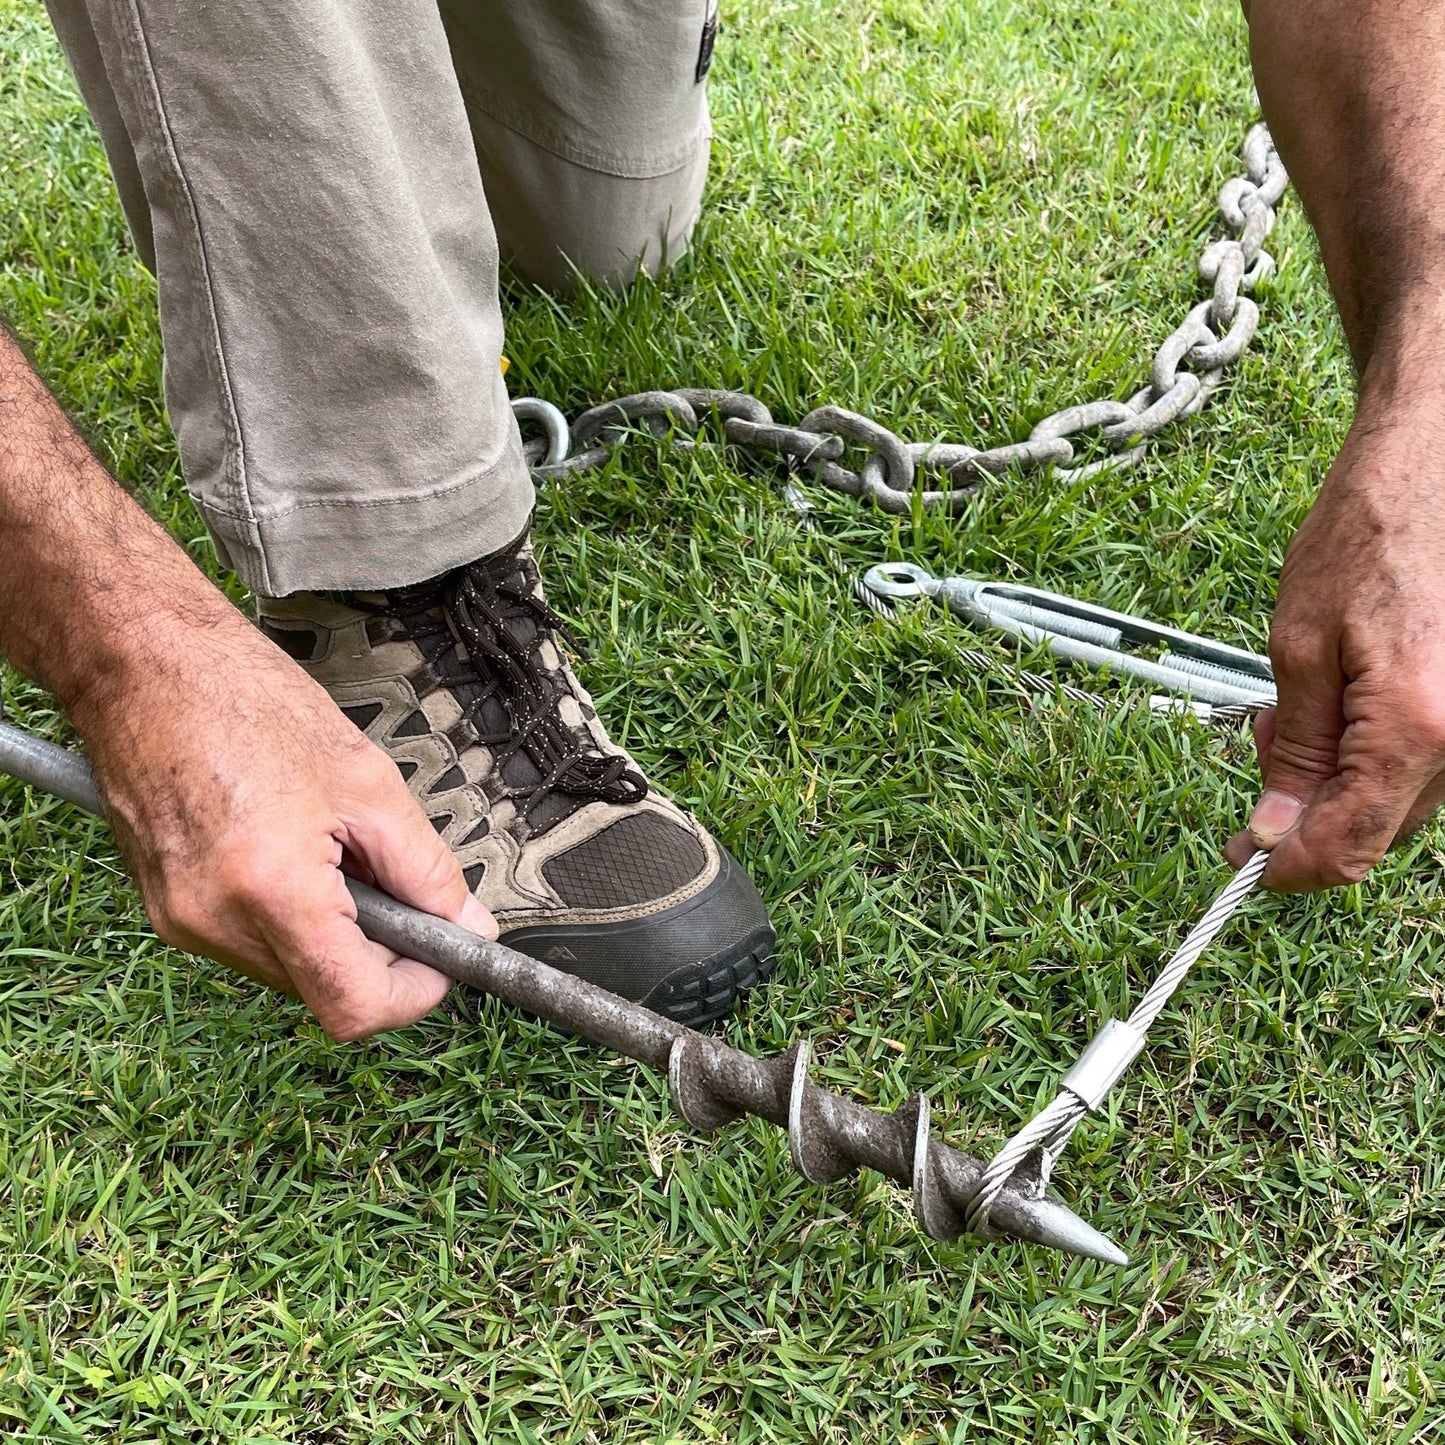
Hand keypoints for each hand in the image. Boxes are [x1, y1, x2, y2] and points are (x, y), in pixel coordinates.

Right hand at [71, 604, 494, 1039]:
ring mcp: (180, 921)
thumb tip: (466, 925)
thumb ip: (427, 869)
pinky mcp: (165, 910)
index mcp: (270, 888)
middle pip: (323, 991)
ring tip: (335, 850)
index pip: (353, 1006)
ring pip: (289, 969)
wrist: (143, 667)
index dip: (413, 993)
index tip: (441, 957)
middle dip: (377, 952)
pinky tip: (294, 851)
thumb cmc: (243, 701)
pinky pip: (250, 942)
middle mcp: (214, 921)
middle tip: (396, 884)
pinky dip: (289, 915)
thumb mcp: (369, 782)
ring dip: (332, 931)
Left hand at [1225, 408, 1444, 888]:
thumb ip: (1292, 748)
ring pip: (1399, 798)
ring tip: (1295, 707)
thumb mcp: (1300, 645)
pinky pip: (1422, 760)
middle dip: (1306, 810)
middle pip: (1376, 829)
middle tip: (1258, 745)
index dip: (1288, 864)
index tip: (1240, 857)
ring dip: (1336, 776)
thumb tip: (1273, 827)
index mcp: (1417, 727)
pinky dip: (1370, 748)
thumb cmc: (1368, 536)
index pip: (1350, 844)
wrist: (1438, 467)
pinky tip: (1339, 698)